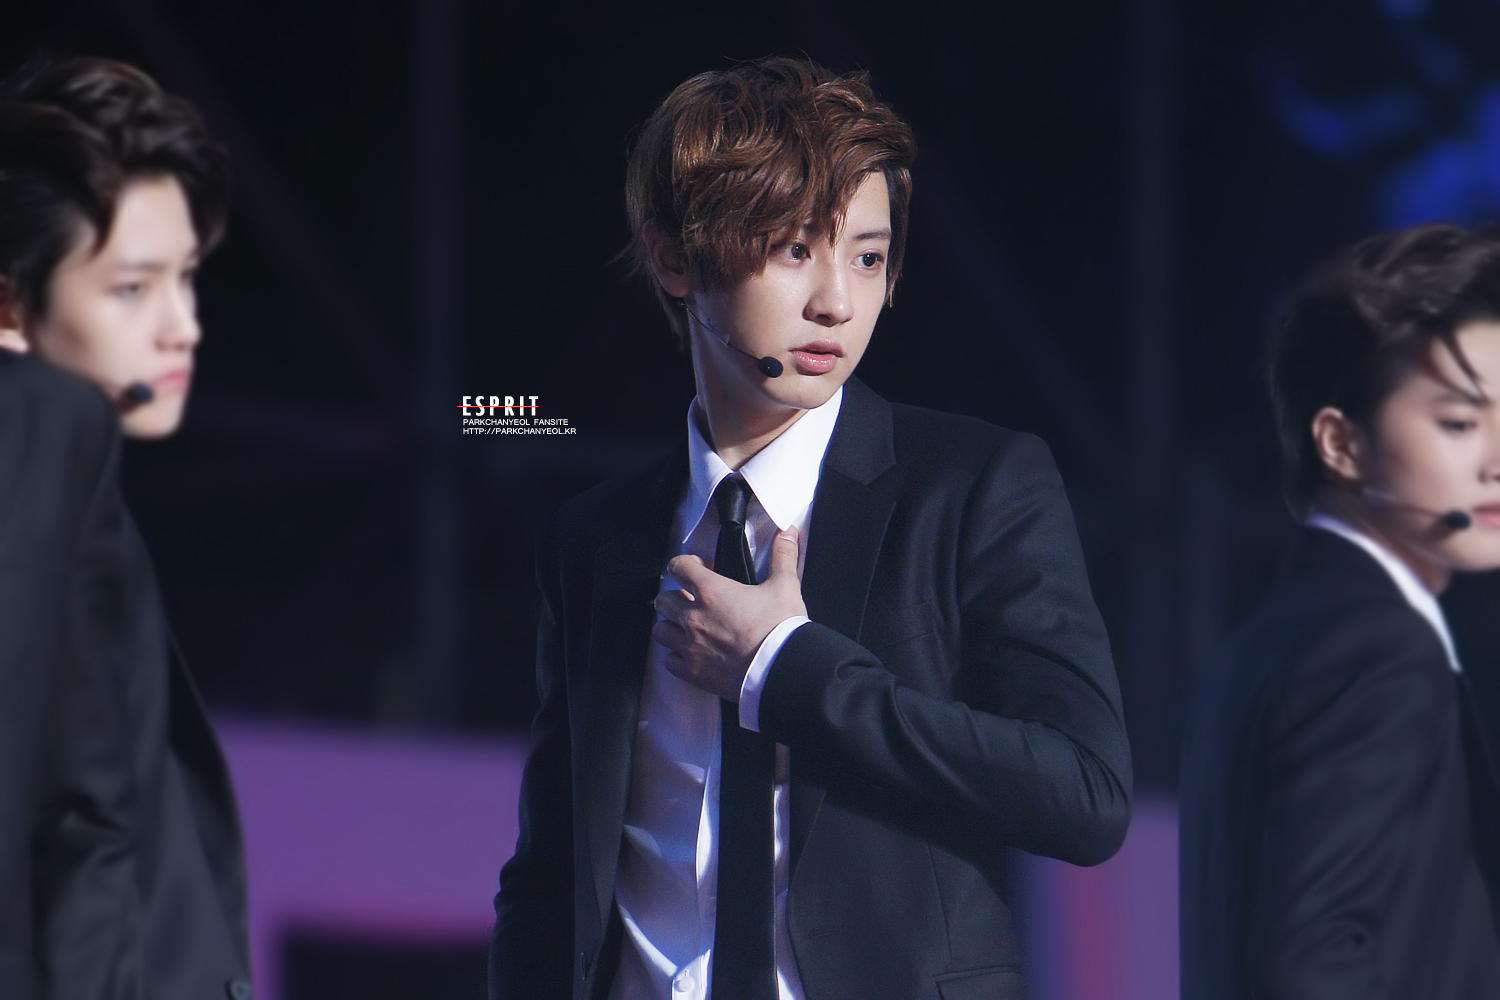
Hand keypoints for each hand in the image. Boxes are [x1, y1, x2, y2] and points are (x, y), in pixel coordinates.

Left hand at [652, 526, 806, 700]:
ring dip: (671, 627)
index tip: (696, 568)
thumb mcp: (785, 586)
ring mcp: (690, 646)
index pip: (678, 566)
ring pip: (660, 630)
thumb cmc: (780, 630)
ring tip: (687, 628)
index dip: (685, 564)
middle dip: (675, 597)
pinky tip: (692, 654)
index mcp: (711, 591)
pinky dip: (677, 657)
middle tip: (692, 600)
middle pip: (663, 600)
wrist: (781, 670)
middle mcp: (694, 617)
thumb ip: (783, 556)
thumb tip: (787, 533)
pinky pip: (670, 661)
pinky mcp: (693, 672)